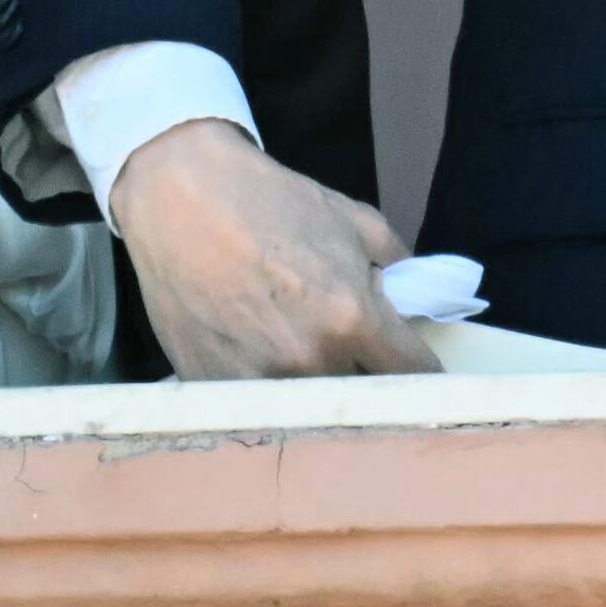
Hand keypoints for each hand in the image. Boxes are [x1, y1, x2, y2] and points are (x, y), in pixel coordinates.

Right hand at [108, 117, 430, 380]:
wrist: (183, 199)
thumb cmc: (271, 202)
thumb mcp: (355, 220)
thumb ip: (398, 264)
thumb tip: (415, 297)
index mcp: (352, 319)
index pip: (413, 375)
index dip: (422, 372)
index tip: (417, 369)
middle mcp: (308, 361)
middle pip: (360, 397)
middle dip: (365, 375)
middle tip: (352, 348)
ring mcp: (257, 382)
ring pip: (307, 407)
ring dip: (313, 383)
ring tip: (293, 341)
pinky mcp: (212, 389)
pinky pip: (256, 404)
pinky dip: (264, 385)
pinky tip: (253, 347)